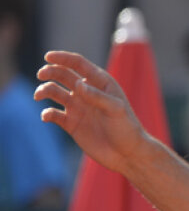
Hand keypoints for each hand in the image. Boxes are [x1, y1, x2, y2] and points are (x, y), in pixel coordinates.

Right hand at [35, 51, 149, 175]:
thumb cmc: (127, 129)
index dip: (63, 58)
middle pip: (63, 75)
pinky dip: (46, 113)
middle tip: (41, 75)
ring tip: (39, 95)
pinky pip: (53, 114)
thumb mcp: (116, 109)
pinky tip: (47, 117)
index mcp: (100, 83)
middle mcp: (87, 93)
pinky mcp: (71, 124)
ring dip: (44, 90)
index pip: (79, 64)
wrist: (127, 154)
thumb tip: (77, 84)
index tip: (48, 56)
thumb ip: (97, 96)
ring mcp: (78, 108)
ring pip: (54, 92)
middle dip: (50, 71)